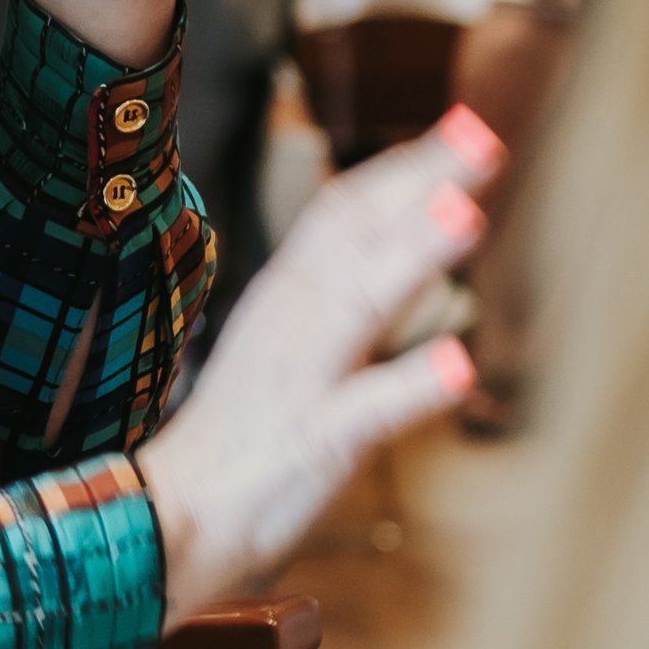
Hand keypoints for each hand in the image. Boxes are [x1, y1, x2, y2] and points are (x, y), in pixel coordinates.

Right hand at [137, 107, 502, 625]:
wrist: (167, 523)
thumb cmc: (239, 441)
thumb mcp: (288, 352)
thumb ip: (340, 301)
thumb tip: (402, 251)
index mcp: (282, 300)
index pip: (342, 214)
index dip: (402, 168)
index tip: (462, 126)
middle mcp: (285, 323)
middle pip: (352, 234)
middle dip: (417, 181)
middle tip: (481, 134)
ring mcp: (295, 380)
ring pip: (355, 304)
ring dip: (411, 257)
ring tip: (466, 214)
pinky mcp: (306, 443)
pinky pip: (361, 411)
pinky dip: (410, 387)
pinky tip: (459, 367)